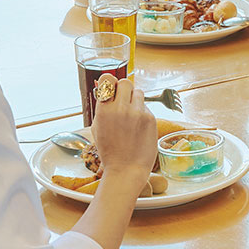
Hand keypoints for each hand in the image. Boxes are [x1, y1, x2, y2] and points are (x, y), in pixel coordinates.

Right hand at [91, 76, 156, 196]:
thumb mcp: (98, 127)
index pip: (108, 79)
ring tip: (131, 115)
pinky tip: (138, 126)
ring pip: (138, 92)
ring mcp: (138, 113)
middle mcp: (121, 108)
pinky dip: (142, 112)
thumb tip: (103, 88)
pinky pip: (146, 106)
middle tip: (123, 101)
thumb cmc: (110, 151)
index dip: (110, 82)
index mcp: (104, 110)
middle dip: (124, 89)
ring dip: (134, 99)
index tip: (111, 88)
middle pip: (125, 82)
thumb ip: (102, 107)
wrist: (126, 169)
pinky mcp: (150, 118)